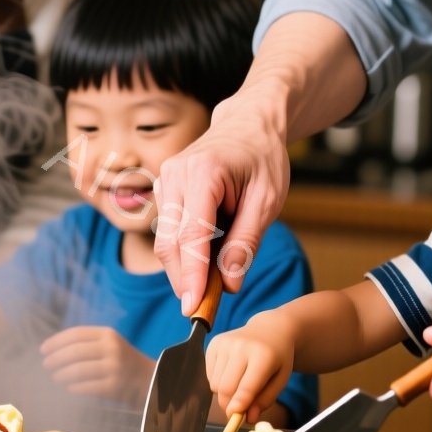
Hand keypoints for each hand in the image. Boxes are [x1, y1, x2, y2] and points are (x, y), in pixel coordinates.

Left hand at [39, 327, 155, 407]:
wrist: (150, 380)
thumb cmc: (123, 362)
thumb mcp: (109, 345)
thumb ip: (87, 343)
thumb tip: (54, 350)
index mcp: (108, 334)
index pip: (75, 334)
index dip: (56, 342)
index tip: (43, 350)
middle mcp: (111, 348)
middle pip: (74, 352)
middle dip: (55, 359)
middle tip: (46, 365)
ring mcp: (114, 368)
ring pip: (78, 370)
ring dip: (61, 375)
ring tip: (55, 378)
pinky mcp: (114, 386)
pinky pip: (86, 387)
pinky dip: (74, 388)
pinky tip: (69, 388)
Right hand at [153, 89, 290, 311]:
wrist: (248, 124)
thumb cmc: (262, 158)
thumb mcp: (267, 201)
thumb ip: (246, 242)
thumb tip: (229, 282)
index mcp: (204, 173)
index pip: (191, 236)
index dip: (191, 276)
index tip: (193, 306)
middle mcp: (176, 174)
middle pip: (170, 242)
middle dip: (184, 279)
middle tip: (204, 308)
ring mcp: (166, 179)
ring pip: (165, 239)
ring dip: (184, 267)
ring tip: (211, 284)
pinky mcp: (164, 187)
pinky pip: (168, 228)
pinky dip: (184, 251)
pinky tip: (205, 261)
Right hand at [205, 314, 295, 422]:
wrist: (270, 330)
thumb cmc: (278, 358)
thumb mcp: (281, 379)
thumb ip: (266, 400)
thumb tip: (249, 418)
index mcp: (263, 356)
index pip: (246, 386)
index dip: (238, 404)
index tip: (233, 417)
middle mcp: (241, 346)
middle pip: (225, 388)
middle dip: (229, 404)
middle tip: (238, 409)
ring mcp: (225, 343)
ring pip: (215, 384)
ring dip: (224, 392)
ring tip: (239, 383)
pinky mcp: (214, 343)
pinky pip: (209, 375)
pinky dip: (218, 380)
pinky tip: (232, 371)